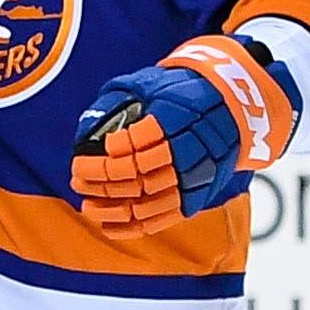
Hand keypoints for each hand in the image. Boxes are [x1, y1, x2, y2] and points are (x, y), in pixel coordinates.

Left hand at [68, 40, 298, 236]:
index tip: (83, 157)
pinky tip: (108, 226)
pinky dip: (132, 226)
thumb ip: (117, 97)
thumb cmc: (182, 92)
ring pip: (147, 201)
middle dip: (101, 181)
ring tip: (87, 206)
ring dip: (112, 207)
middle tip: (77, 180)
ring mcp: (193, 178)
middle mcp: (186, 151)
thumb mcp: (151, 82)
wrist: (232, 107)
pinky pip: (162, 219)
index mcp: (174, 120)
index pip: (133, 144)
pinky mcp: (195, 198)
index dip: (105, 155)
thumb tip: (86, 126)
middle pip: (136, 174)